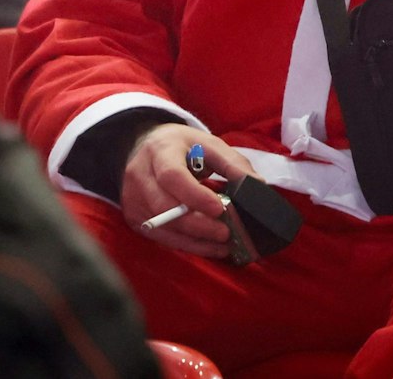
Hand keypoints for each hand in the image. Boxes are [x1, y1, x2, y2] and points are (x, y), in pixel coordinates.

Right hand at [121, 124, 258, 260]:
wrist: (146, 146)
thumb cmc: (183, 146)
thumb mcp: (209, 144)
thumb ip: (233, 164)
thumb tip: (258, 187)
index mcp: (160, 151)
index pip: (172, 176)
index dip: (194, 195)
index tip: (219, 209)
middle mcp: (140, 175)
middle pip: (164, 207)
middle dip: (197, 225)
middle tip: (226, 233)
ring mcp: (133, 198)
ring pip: (162, 227)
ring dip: (194, 240)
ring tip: (223, 246)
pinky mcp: (134, 216)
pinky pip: (160, 236)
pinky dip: (186, 245)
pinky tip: (208, 248)